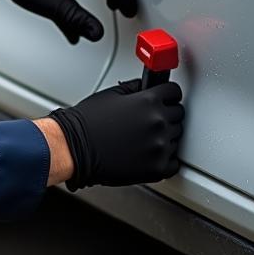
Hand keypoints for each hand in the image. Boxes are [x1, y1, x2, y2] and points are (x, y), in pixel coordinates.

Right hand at [48, 79, 184, 190]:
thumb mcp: (110, 95)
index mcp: (148, 102)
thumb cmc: (87, 123)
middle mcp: (158, 123)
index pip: (174, 92)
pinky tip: (150, 152)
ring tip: (143, 136)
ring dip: (164, 135)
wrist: (75, 148)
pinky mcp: (157, 168)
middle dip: (166, 114)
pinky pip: (174, 162)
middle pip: (178, 114)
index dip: (167, 93)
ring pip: (176, 137)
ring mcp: (159, 146)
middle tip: (149, 118)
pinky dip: (165, 158)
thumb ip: (135, 88)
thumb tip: (147, 86)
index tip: (165, 97)